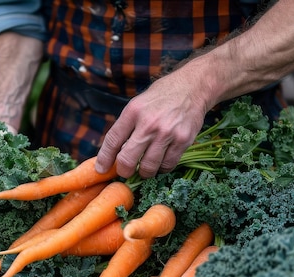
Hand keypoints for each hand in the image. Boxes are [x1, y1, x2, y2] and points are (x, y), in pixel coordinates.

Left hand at [95, 72, 209, 178]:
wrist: (193, 87)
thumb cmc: (161, 97)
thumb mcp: (138, 104)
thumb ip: (126, 126)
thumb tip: (113, 152)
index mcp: (133, 111)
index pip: (113, 140)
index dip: (104, 158)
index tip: (101, 169)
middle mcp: (148, 123)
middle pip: (128, 159)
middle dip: (124, 171)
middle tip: (126, 171)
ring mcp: (167, 133)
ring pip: (148, 167)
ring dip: (144, 172)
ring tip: (145, 167)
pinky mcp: (183, 140)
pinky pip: (167, 165)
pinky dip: (162, 168)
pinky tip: (161, 162)